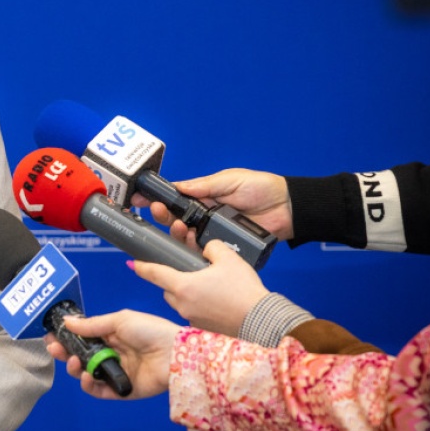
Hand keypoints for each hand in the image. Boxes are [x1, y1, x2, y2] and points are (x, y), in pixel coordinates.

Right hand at [44, 309, 179, 399]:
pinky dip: (89, 385)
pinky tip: (88, 376)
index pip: (82, 338)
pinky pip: (99, 391)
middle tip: (55, 349)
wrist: (175, 354)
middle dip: (65, 353)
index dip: (66, 338)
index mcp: (110, 336)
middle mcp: (111, 354)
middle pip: (80, 357)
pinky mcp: (121, 391)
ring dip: (75, 368)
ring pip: (86, 374)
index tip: (51, 336)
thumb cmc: (151, 331)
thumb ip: (92, 325)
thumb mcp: (119, 320)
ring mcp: (115, 373)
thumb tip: (67, 322)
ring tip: (76, 362)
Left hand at [130, 240, 268, 335]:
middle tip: (190, 271)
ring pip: (180, 301)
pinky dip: (199, 305)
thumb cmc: (244, 291)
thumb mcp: (228, 259)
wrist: (262, 322)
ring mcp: (191, 318)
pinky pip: (193, 312)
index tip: (133, 263)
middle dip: (175, 278)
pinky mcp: (201, 328)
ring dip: (187, 292)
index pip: (154, 273)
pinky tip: (216, 300)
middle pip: (168, 287)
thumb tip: (206, 248)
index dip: (142, 266)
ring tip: (208, 285)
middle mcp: (182, 304)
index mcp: (183, 286)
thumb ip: (212, 247)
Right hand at [133, 168, 292, 242]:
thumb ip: (204, 185)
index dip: (158, 200)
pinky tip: (192, 243)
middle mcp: (206, 216)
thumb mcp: (230, 180)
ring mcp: (214, 232)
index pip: (176, 199)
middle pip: (176, 220)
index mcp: (205, 197)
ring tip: (179, 227)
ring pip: (187, 237)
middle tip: (157, 212)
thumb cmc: (262, 189)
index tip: (140, 199)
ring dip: (177, 233)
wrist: (289, 208)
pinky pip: (205, 250)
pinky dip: (195, 248)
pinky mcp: (225, 247)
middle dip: (163, 216)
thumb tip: (179, 186)